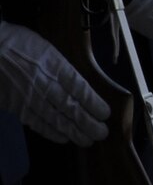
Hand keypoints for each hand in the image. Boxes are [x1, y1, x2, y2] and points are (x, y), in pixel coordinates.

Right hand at [0, 22, 107, 144]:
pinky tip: (63, 138)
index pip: (79, 88)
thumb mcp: (47, 48)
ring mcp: (28, 96)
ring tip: (87, 140)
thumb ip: (62, 68)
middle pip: (70, 107)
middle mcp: (43, 83)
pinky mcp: (15, 106)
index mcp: (54, 65)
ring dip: (73, 131)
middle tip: (101, 133)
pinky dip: (50, 132)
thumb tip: (78, 86)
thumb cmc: (19, 43)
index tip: (105, 114)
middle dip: (87, 123)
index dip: (93, 103)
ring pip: (54, 118)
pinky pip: (35, 122)